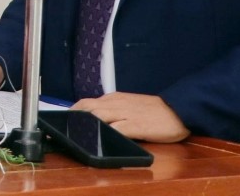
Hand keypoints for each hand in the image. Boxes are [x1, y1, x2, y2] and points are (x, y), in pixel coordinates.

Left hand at [70, 92, 190, 142]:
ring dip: (84, 125)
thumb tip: (96, 121)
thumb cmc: (153, 110)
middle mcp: (116, 103)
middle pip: (86, 108)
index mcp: (113, 98)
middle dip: (72, 118)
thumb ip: (114, 111)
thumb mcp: (129, 106)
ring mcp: (125, 114)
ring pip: (97, 116)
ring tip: (73, 134)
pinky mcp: (135, 126)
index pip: (86, 103)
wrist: (177, 110)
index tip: (63, 122)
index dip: (73, 113)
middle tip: (61, 130)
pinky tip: (97, 140)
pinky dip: (104, 134)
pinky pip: (116, 129)